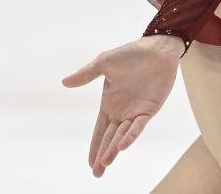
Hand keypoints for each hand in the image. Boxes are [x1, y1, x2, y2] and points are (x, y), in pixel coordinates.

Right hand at [61, 35, 182, 177]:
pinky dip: (131, 135)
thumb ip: (86, 74)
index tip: (90, 163)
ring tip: (106, 163)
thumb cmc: (131, 54)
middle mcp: (122, 112)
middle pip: (110, 138)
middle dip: (103, 156)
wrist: (156, 48)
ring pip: (123, 135)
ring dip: (114, 149)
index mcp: (110, 104)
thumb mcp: (104, 63)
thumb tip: (64, 82)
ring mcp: (136, 111)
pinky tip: (122, 145)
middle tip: (97, 173)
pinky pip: (138, 125)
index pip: (100, 130)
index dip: (95, 146)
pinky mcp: (150, 109)